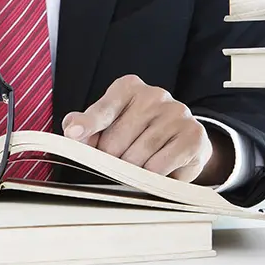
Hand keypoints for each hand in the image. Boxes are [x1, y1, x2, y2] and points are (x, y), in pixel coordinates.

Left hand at [61, 75, 211, 181]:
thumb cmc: (136, 133)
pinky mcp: (193, 135)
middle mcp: (153, 95)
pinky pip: (160, 166)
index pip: (104, 109)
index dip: (88, 125)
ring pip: (138, 156)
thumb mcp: (109, 125)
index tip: (74, 135)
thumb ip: (87, 126)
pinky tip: (156, 171)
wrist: (181, 144)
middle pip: (117, 140)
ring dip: (131, 171)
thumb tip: (72, 129)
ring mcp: (176, 113)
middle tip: (119, 162)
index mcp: (127, 88)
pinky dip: (152, 176)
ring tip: (137, 167)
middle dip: (112, 159)